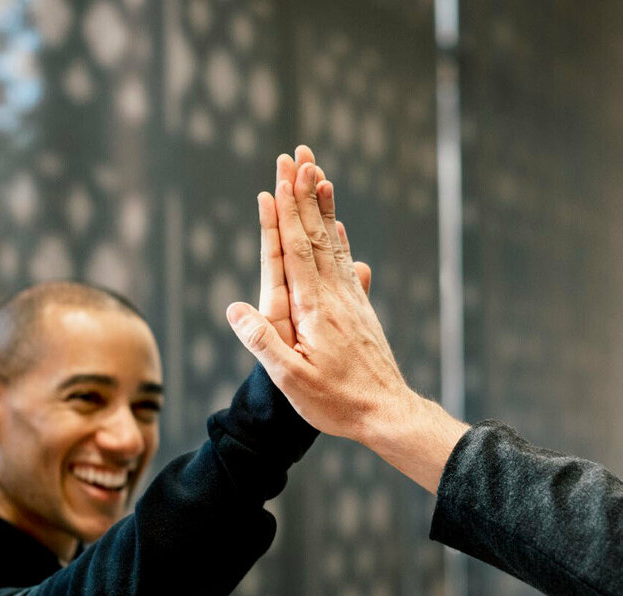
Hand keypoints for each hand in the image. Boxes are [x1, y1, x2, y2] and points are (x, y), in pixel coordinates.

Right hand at [232, 158, 402, 441]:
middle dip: (303, 194)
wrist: (388, 413)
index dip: (286, 212)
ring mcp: (352, 300)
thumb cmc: (337, 402)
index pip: (295, 249)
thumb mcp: (292, 380)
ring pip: (334, 244)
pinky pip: (348, 266)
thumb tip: (234, 308)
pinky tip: (340, 227)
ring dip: (323, 208)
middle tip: (299, 155)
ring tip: (320, 175)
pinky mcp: (361, 311)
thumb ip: (264, 343)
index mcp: (314, 309)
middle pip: (316, 235)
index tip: (281, 176)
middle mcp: (335, 296)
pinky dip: (341, 240)